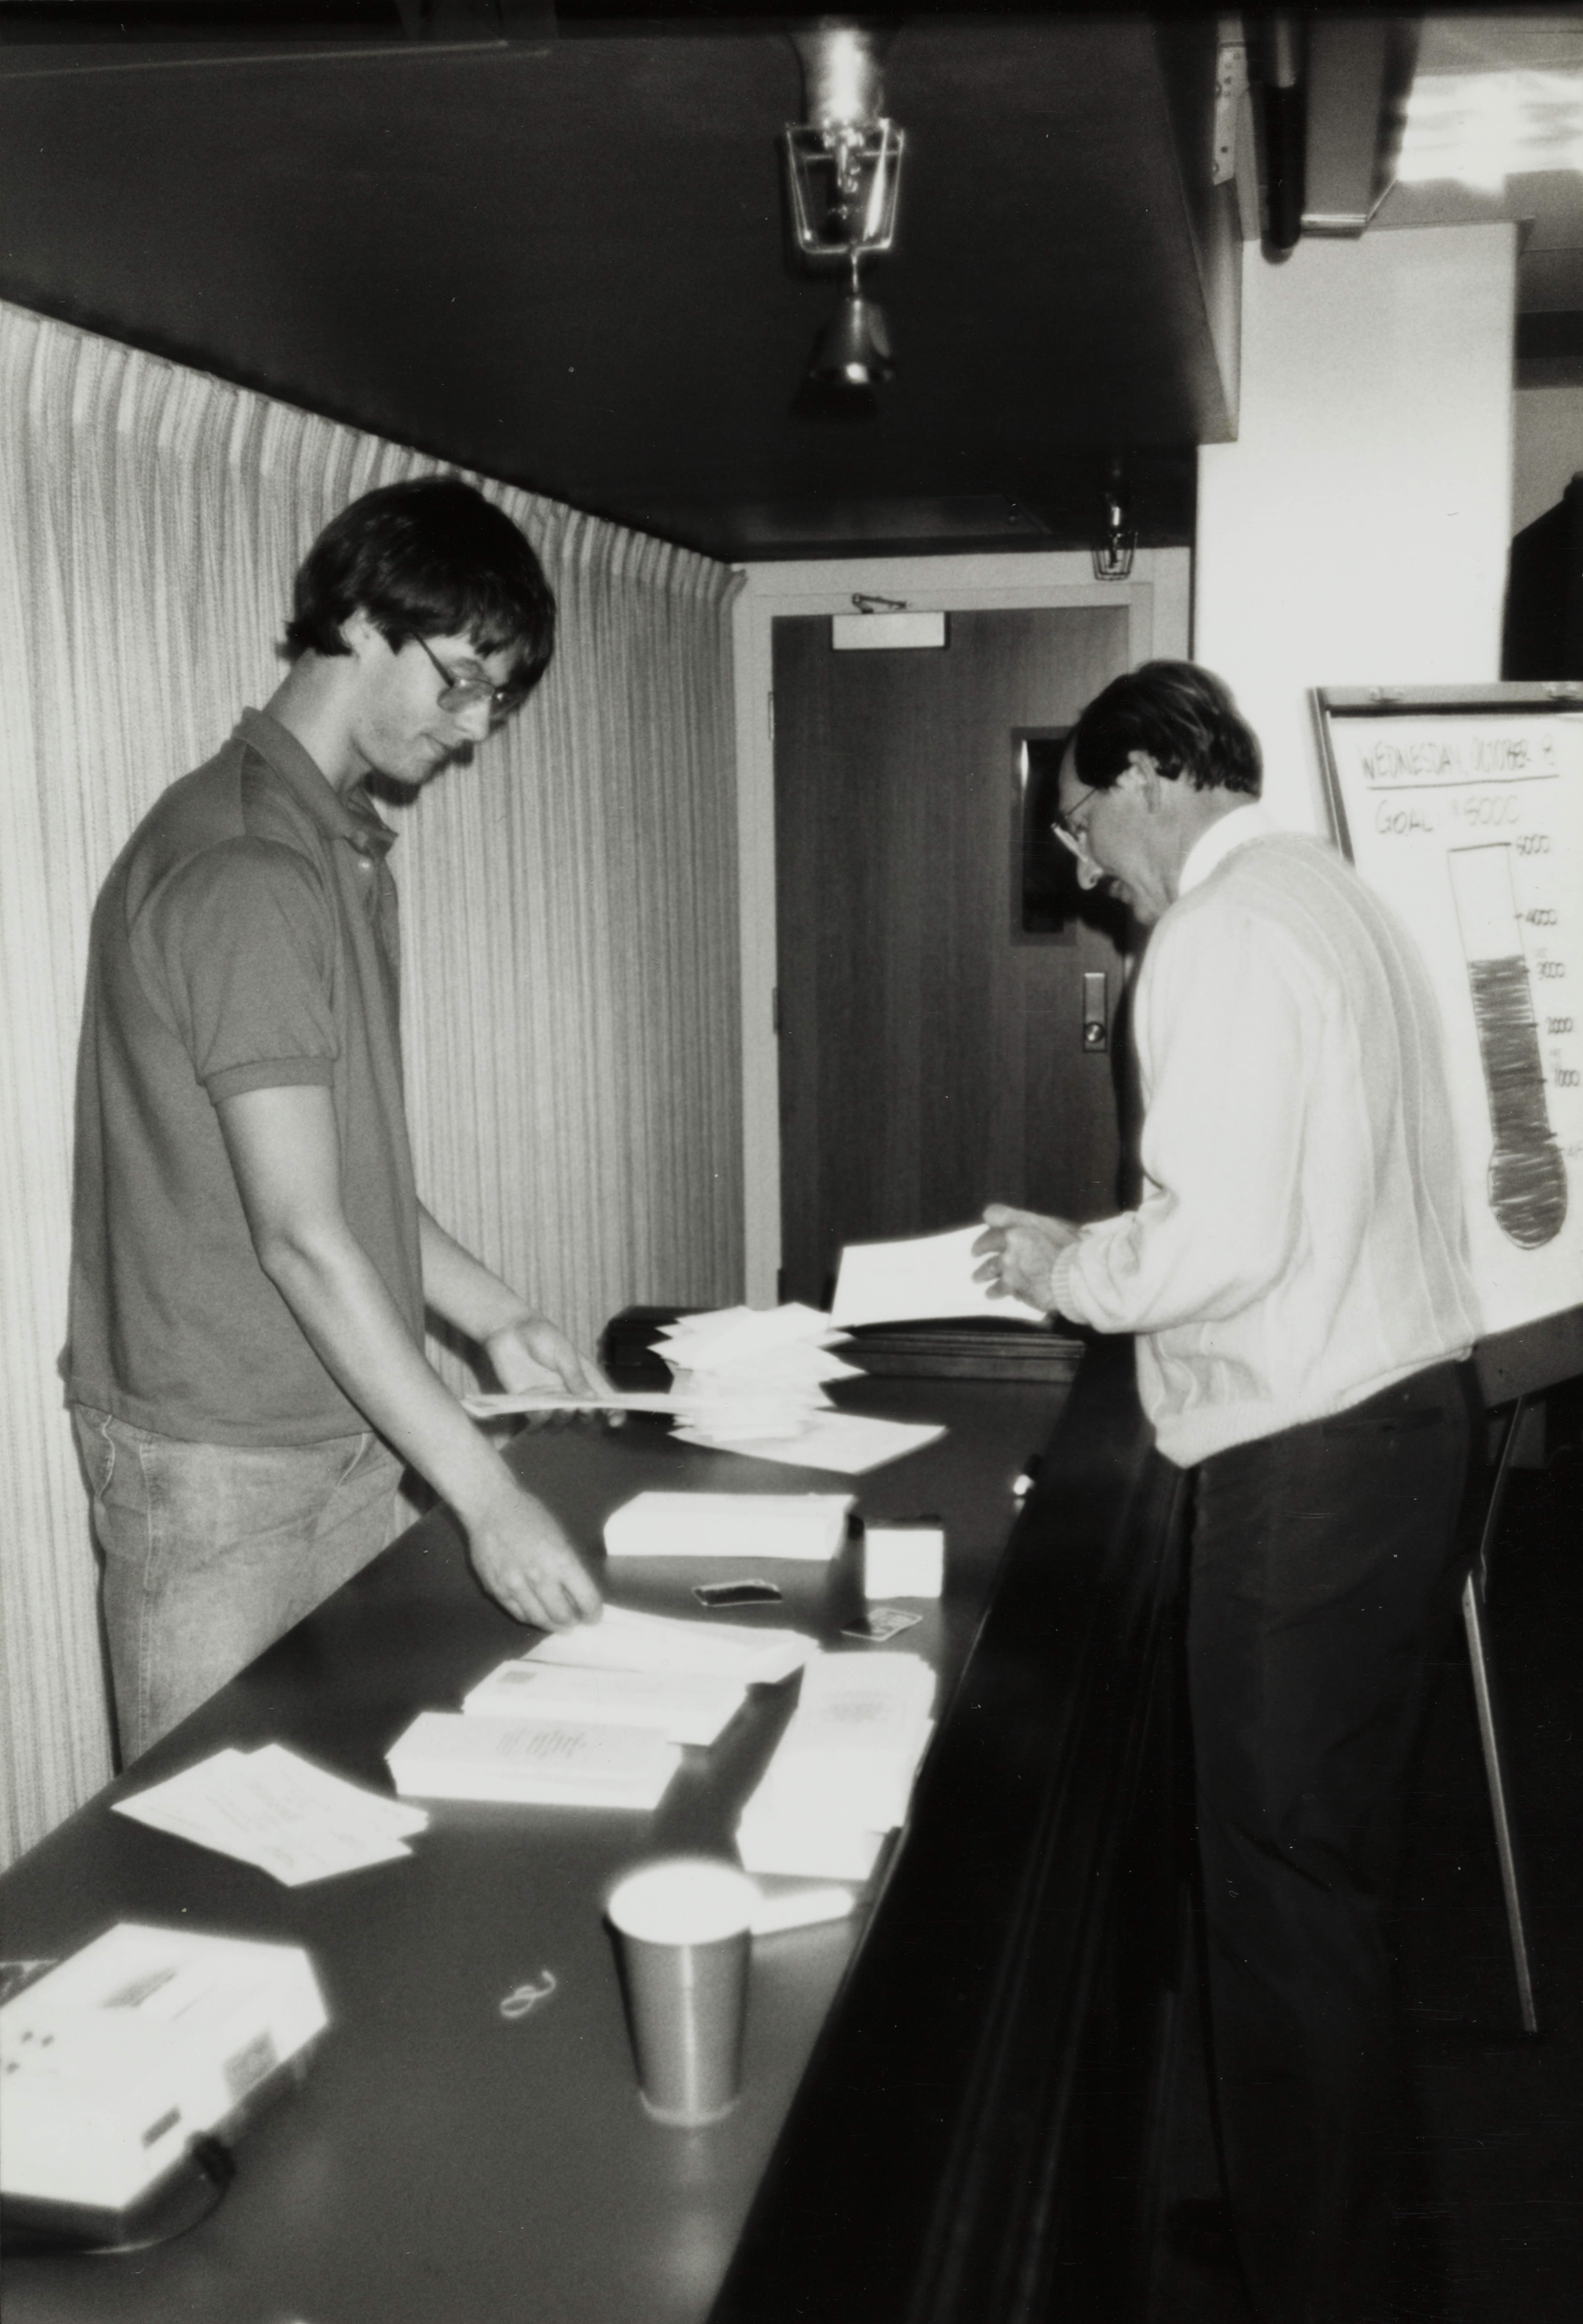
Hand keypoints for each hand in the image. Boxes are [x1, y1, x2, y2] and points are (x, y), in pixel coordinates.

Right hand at [466, 1481, 602, 1628]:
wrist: (491, 1507)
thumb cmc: (530, 1515)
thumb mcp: (560, 1536)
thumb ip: (569, 1567)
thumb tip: (577, 1594)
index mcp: (561, 1560)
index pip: (586, 1599)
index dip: (593, 1613)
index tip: (593, 1616)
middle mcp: (540, 1577)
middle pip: (562, 1616)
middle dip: (573, 1622)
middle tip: (575, 1622)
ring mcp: (516, 1585)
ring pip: (539, 1619)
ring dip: (553, 1625)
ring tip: (558, 1624)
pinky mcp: (496, 1589)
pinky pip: (517, 1613)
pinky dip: (531, 1618)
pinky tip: (536, 1615)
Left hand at [484, 1315, 620, 1423]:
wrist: (510, 1330)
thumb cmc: (541, 1336)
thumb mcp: (564, 1353)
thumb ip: (576, 1377)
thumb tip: (593, 1401)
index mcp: (583, 1377)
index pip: (604, 1398)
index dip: (613, 1412)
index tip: (615, 1421)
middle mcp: (568, 1391)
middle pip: (583, 1414)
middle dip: (586, 1416)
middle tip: (582, 1409)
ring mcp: (549, 1398)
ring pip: (561, 1420)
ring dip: (564, 1418)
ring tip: (563, 1407)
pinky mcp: (528, 1402)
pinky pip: (538, 1418)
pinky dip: (541, 1418)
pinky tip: (541, 1409)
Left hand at [972, 1203, 1078, 1312]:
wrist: (1077, 1277)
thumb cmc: (1074, 1250)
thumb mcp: (1058, 1227)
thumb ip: (1038, 1226)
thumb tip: (1032, 1230)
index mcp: (1022, 1223)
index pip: (994, 1214)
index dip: (992, 1219)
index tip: (989, 1224)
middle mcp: (1010, 1242)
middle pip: (985, 1243)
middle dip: (978, 1248)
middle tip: (974, 1254)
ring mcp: (1009, 1265)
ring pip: (988, 1270)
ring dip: (982, 1274)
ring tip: (978, 1280)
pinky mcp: (1012, 1286)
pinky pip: (1002, 1289)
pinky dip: (999, 1291)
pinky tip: (995, 1294)